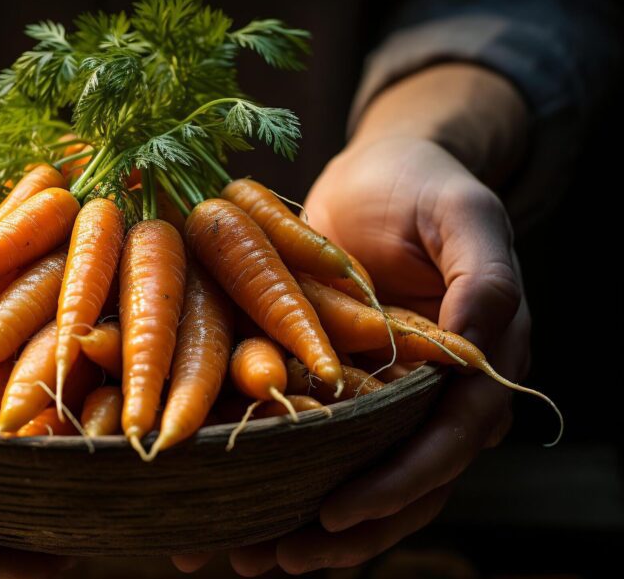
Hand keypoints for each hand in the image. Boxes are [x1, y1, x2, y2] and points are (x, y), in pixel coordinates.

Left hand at [175, 64, 529, 575]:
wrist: (377, 172)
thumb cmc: (425, 185)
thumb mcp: (464, 215)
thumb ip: (485, 279)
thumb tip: (478, 356)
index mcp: (474, 368)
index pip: (446, 443)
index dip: (399, 482)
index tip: (338, 511)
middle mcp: (428, 394)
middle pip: (397, 482)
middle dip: (341, 530)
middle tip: (277, 560)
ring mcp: (377, 393)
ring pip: (350, 475)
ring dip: (299, 522)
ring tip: (243, 557)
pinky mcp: (332, 383)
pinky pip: (309, 439)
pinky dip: (275, 474)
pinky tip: (226, 508)